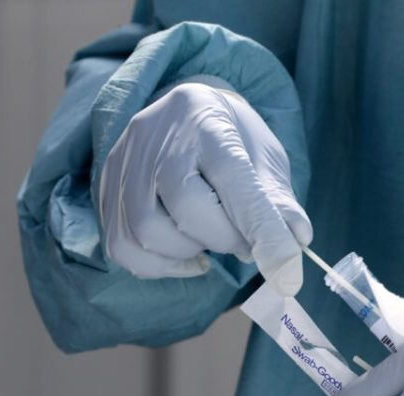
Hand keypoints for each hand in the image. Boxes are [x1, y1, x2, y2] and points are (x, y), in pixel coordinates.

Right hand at [99, 82, 311, 294]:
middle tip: (244, 242)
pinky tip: (186, 253)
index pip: (235, 179)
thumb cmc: (235, 140)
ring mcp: (125, 163)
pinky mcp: (106, 190)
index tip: (288, 272)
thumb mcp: (266, 160)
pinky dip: (160, 265)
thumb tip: (297, 240)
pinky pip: (124, 248)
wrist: (187, 115)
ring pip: (149, 232)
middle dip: (225, 239)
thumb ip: (279, 201)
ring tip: (211, 238)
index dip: (262, 230)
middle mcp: (158, 136)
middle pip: (187, 207)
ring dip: (190, 251)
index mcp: (209, 121)